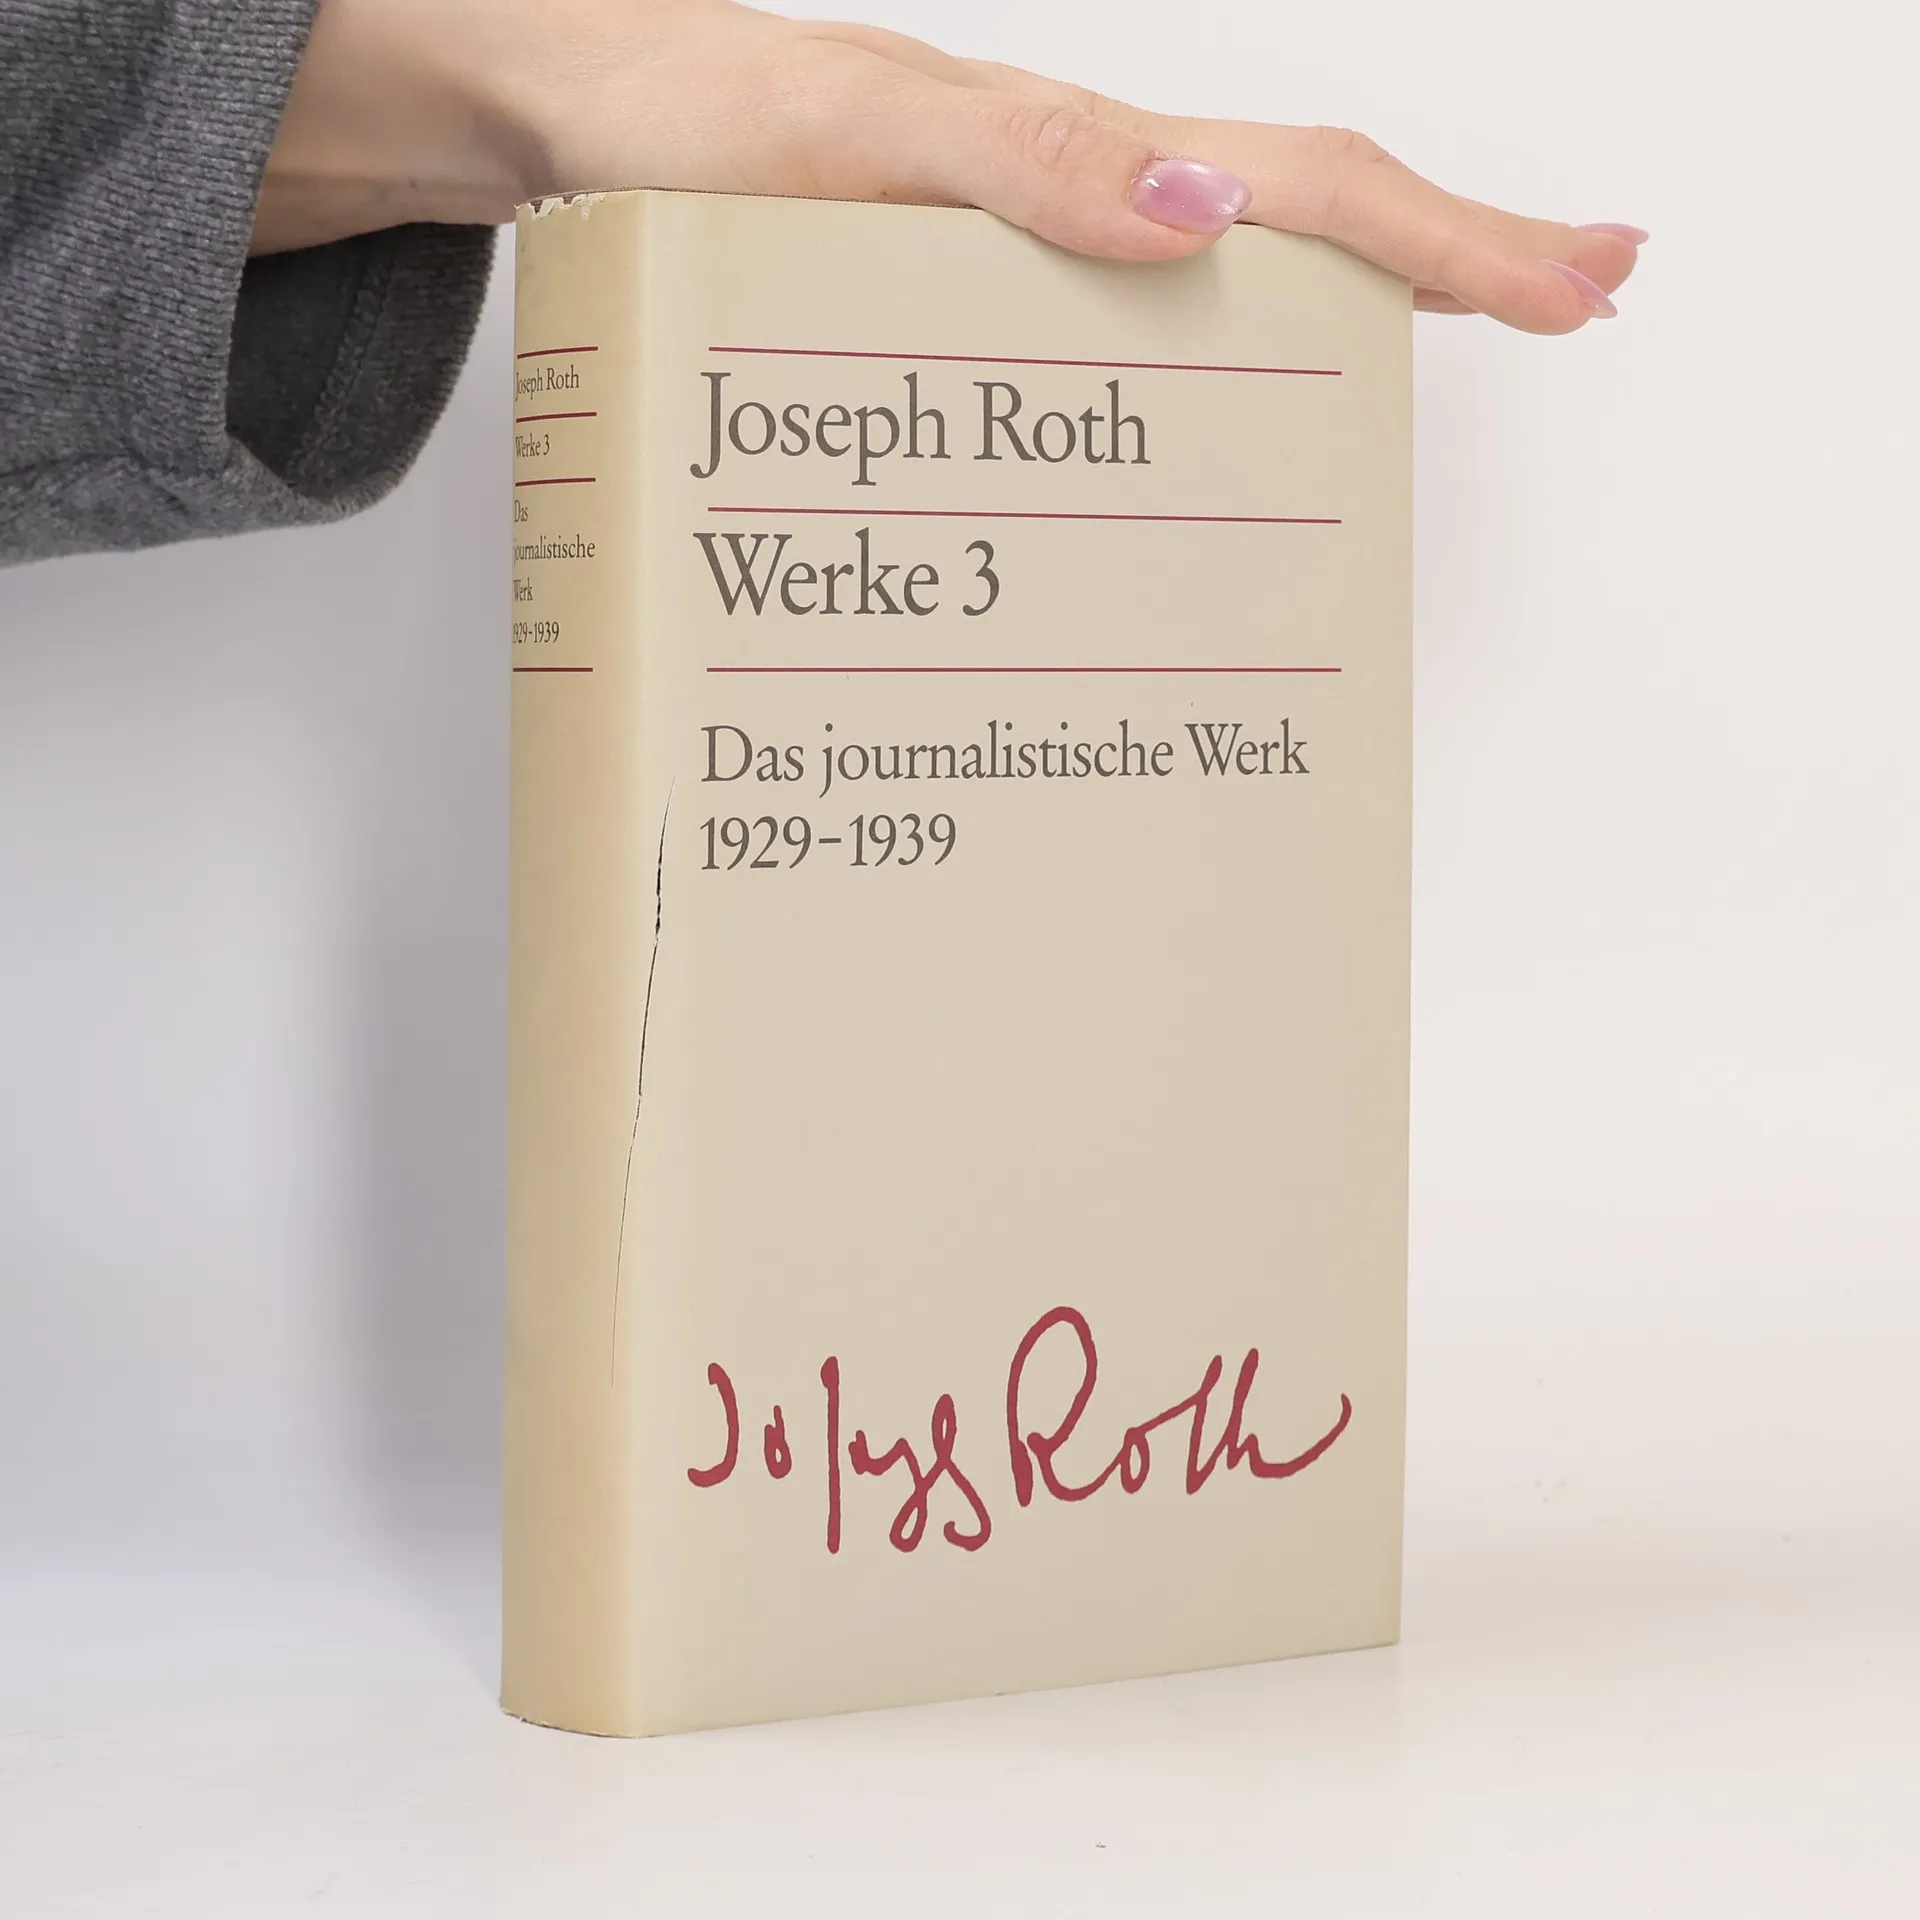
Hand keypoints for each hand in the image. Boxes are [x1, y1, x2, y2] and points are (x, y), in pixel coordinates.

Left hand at [258, 0, 1641, 331]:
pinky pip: (1131, 323)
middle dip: (1456, 253)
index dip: (1447, 238)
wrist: (560, 125)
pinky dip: (1228, 347)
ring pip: (1234, 266)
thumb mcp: (852, 134)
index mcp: (1068, 151)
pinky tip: (1246, 392)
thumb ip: (1020, 164)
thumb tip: (1208, 209)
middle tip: (1583, 296)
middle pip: (1305, 213)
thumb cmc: (682, 123)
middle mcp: (1068, 196)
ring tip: (1468, 331)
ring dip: (1364, 297)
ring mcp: (1027, 247)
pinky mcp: (969, 291)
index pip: (1303, 184)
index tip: (1575, 278)